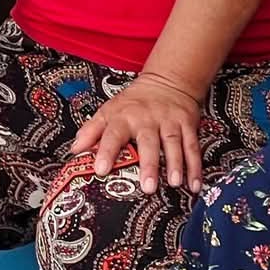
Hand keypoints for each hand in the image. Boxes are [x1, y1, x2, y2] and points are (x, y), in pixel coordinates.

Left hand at [68, 73, 203, 194]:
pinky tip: (194, 185)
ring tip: (175, 183)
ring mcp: (169, 121)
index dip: (105, 150)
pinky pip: (193, 146)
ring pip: (173, 142)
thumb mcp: (109, 110)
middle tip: (148, 187)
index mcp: (124, 116)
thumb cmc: (133, 103)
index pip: (112, 133)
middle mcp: (147, 118)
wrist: (166, 82)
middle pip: (148, 141)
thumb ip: (91, 130)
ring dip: (175, 164)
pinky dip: (195, 166)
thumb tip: (74, 150)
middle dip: (149, 164)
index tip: (100, 169)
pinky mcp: (187, 124)